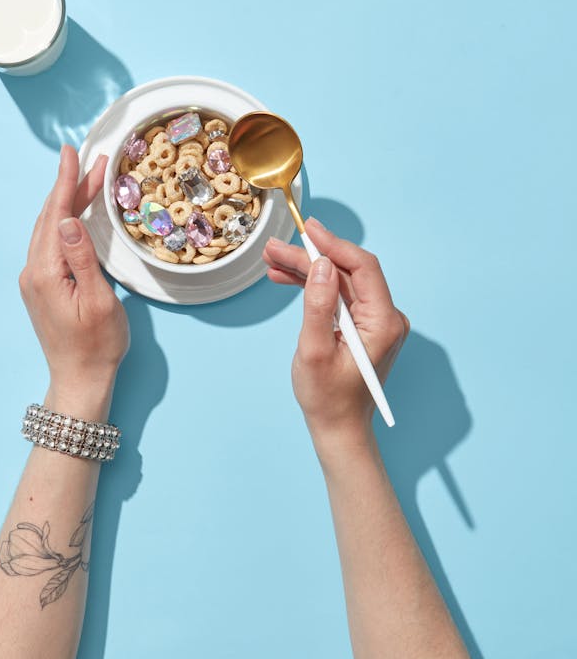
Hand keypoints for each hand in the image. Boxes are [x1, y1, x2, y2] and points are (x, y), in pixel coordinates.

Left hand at [18, 145, 129, 407]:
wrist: (80, 381)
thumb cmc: (97, 345)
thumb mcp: (98, 301)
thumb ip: (83, 258)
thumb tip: (68, 220)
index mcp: (46, 272)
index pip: (56, 215)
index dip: (65, 181)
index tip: (72, 153)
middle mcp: (33, 272)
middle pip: (50, 217)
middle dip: (69, 185)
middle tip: (89, 159)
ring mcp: (34, 280)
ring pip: (48, 228)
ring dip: (67, 202)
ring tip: (86, 178)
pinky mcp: (40, 286)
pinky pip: (49, 243)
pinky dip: (63, 221)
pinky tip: (74, 213)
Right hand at [262, 218, 409, 464]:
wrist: (338, 429)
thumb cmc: (327, 398)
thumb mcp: (315, 351)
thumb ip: (318, 306)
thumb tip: (321, 265)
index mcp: (383, 322)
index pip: (363, 268)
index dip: (334, 245)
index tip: (308, 229)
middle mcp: (386, 317)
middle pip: (347, 272)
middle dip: (311, 257)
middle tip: (275, 248)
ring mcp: (375, 321)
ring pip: (339, 281)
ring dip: (307, 269)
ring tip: (273, 260)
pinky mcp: (362, 326)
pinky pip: (338, 296)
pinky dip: (313, 286)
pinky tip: (286, 278)